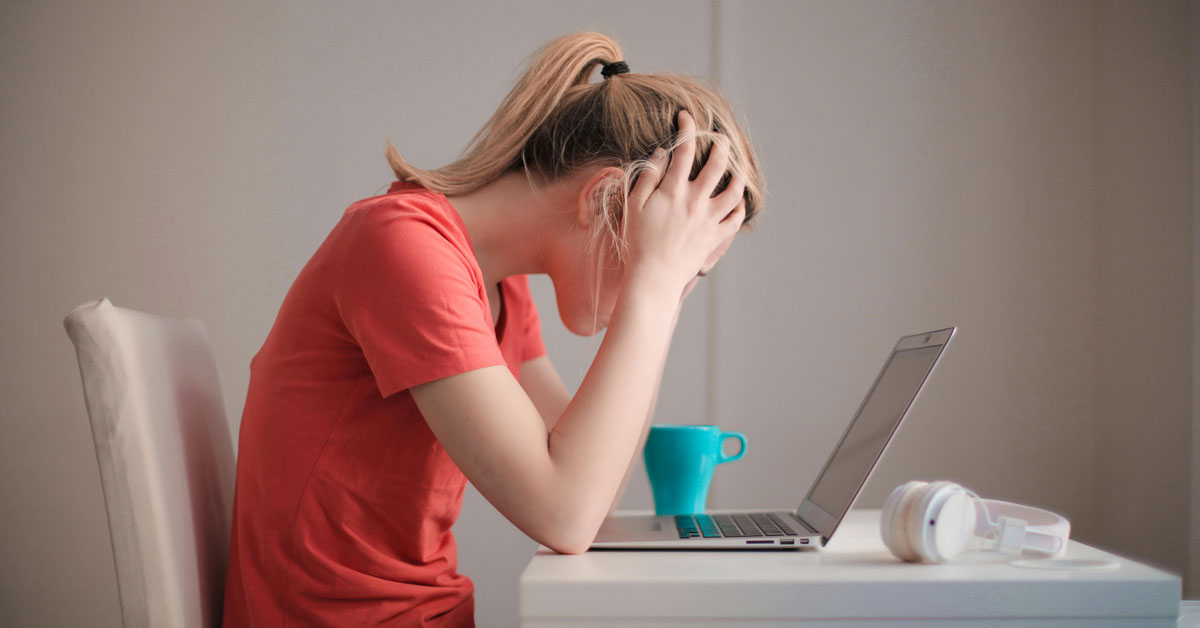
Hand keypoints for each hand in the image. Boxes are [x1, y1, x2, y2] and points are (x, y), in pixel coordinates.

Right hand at [624, 110, 746, 296]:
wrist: (653, 278)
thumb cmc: (637, 242)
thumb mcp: (634, 206)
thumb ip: (649, 176)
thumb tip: (664, 154)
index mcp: (674, 190)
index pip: (684, 150)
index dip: (687, 128)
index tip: (686, 116)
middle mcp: (696, 201)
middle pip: (718, 164)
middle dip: (721, 144)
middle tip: (720, 137)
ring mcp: (709, 220)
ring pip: (734, 190)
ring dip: (738, 173)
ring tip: (737, 165)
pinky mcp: (715, 238)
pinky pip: (736, 219)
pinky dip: (740, 206)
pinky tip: (738, 199)